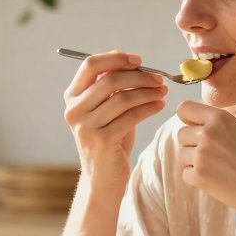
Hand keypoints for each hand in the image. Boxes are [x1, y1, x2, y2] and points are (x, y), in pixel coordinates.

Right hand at [63, 49, 167, 188]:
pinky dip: (149, 108)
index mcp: (72, 97)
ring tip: (162, 92)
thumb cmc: (109, 139)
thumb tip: (124, 56)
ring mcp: (85, 126)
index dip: (116, 59)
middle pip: (109, 80)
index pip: (90, 65)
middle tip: (159, 78)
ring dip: (148, 92)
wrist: (103, 179)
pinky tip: (160, 106)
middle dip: (139, 76)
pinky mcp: (101, 141)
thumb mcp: (107, 109)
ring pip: (122, 98)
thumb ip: (110, 85)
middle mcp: (74, 110)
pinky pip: (131, 117)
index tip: (139, 60)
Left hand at [175, 100, 235, 218]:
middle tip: (216, 157)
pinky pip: (185, 174)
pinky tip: (218, 181)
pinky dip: (197, 179)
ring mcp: (201, 155)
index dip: (188, 119)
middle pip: (181, 134)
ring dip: (195, 163)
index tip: (196, 128)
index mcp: (220, 118)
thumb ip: (216, 125)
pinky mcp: (198, 176)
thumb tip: (187, 123)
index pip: (184, 108)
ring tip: (219, 169)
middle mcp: (208, 133)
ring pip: (182, 155)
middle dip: (193, 145)